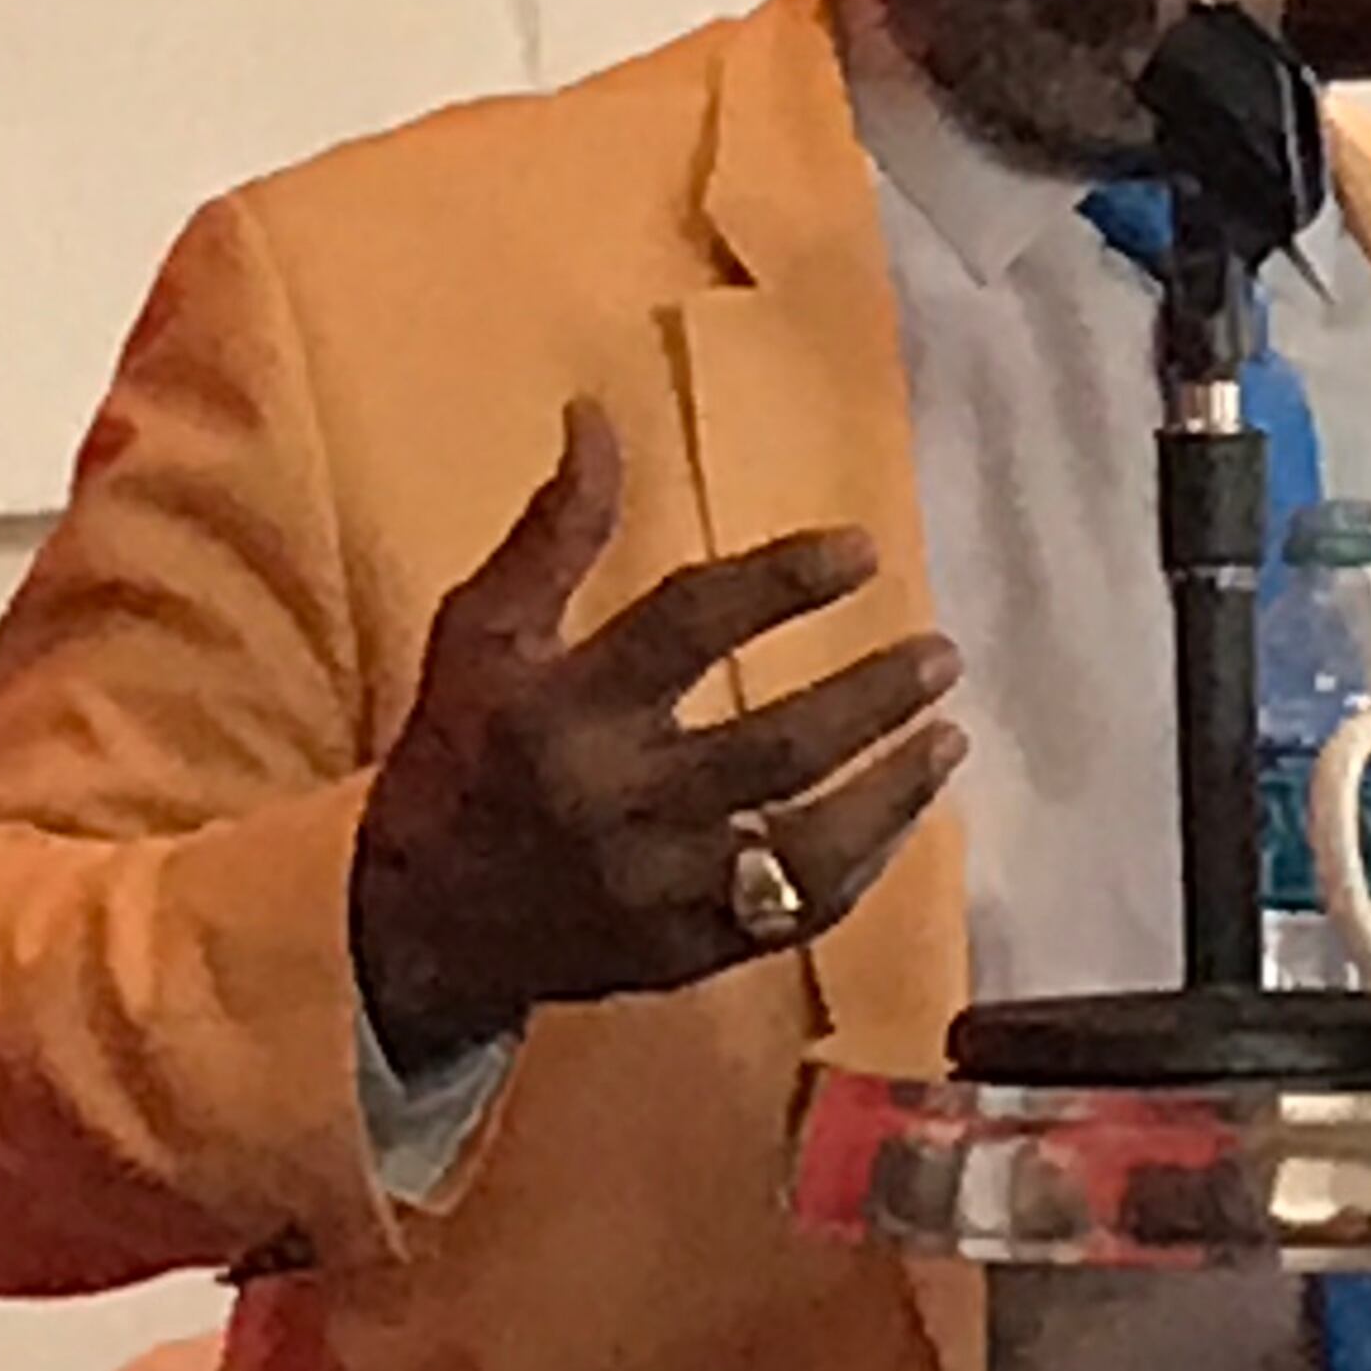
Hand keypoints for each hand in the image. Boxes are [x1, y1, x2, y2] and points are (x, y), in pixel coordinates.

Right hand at [347, 401, 966, 1071]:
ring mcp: (659, 891)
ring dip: (892, 791)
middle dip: (871, 700)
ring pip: (804, 849)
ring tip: (950, 736)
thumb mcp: (482, 631)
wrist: (419, 927)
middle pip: (773, 749)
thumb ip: (554, 530)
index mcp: (565, 709)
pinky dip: (864, 864)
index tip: (863, 550)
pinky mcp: (686, 955)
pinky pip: (798, 917)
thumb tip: (597, 415)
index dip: (782, 582)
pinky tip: (905, 814)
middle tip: (942, 656)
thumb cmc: (461, 751)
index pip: (689, 627)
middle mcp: (619, 802)